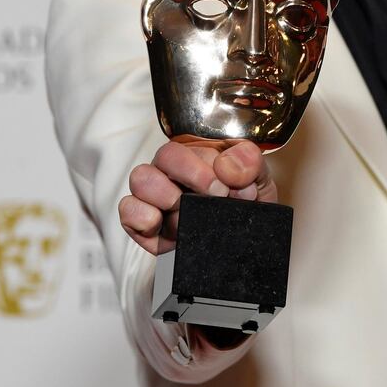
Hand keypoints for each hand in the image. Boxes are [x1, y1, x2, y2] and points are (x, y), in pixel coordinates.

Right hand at [119, 139, 277, 254]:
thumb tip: (227, 167)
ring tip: (185, 209)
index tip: (228, 186)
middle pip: (165, 155)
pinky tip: (161, 225)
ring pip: (140, 178)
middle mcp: (174, 170)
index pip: (195, 144)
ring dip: (163, 193)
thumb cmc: (246, 205)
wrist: (244, 243)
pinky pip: (127, 210)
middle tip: (214, 195)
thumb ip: (250, 164)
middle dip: (190, 174)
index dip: (209, 164)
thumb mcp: (258, 181)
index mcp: (200, 153)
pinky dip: (140, 216)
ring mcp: (156, 196)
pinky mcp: (143, 224)